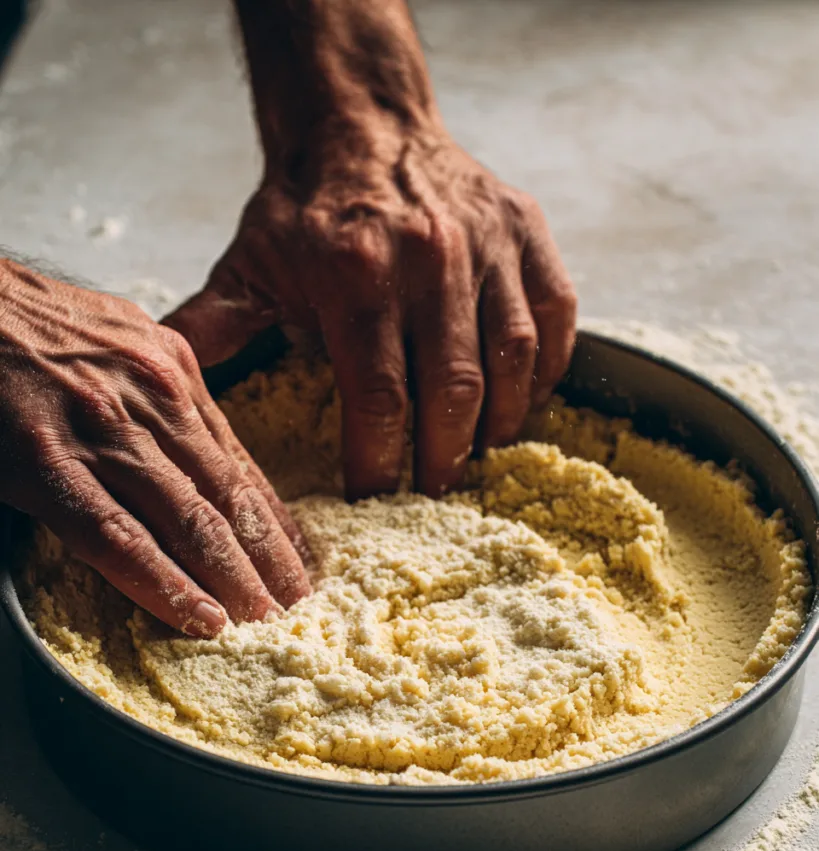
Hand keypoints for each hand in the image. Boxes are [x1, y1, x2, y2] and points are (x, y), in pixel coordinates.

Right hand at [0, 259, 309, 635]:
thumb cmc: (29, 321)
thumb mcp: (119, 338)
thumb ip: (161, 393)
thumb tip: (198, 452)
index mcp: (172, 368)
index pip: (239, 460)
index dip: (274, 518)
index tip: (300, 558)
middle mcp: (152, 397)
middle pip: (228, 494)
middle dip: (269, 556)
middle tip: (300, 603)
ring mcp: (101, 430)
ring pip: (189, 519)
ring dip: (234, 578)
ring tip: (266, 620)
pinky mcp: (47, 460)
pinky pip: (117, 535)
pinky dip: (163, 582)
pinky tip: (198, 616)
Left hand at [165, 0, 576, 500]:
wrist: (361, 121)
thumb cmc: (307, 207)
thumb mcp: (250, 262)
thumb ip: (215, 325)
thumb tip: (163, 379)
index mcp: (356, 274)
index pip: (379, 398)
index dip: (380, 462)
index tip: (375, 496)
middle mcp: (431, 259)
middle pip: (453, 391)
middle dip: (444, 457)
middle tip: (434, 490)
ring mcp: (488, 245)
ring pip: (514, 361)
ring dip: (499, 422)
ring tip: (477, 452)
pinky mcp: (527, 233)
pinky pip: (557, 318)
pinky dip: (548, 369)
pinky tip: (523, 399)